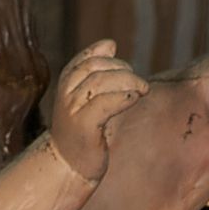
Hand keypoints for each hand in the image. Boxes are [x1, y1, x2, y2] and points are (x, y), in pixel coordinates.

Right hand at [49, 39, 147, 181]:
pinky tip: (135, 99)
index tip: (125, 67)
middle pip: (96, 69)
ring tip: (143, 90)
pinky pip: (106, 103)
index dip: (108, 57)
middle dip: (124, 71)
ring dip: (129, 82)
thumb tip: (111, 43)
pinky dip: (124, 98)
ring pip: (101, 83)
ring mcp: (72, 111)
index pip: (87, 59)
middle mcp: (66, 95)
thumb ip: (97, 73)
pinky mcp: (84, 127)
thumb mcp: (87, 98)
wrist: (69, 166)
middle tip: (140, 83)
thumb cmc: (83, 131)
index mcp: (65, 84)